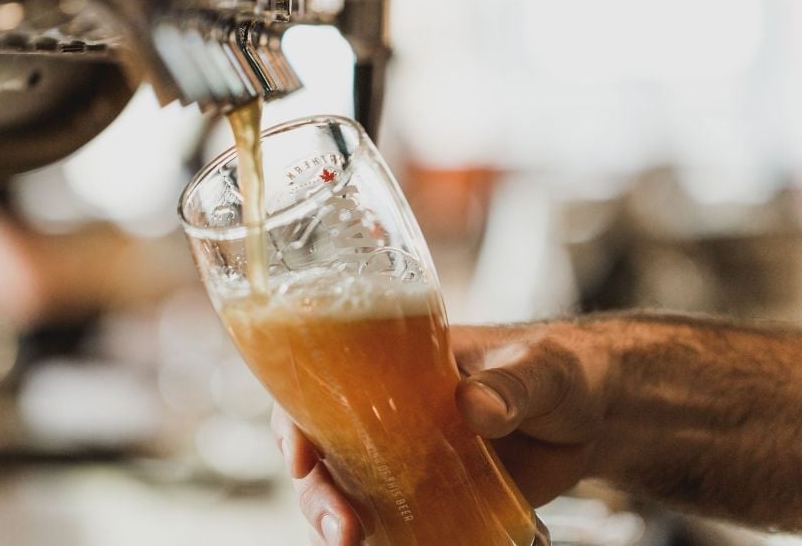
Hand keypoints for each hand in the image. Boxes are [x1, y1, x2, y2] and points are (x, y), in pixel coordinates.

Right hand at [271, 321, 613, 544]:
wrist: (596, 415)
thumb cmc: (560, 369)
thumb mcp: (540, 368)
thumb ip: (510, 385)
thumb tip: (473, 405)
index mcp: (398, 365)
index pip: (325, 383)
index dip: (296, 416)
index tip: (300, 453)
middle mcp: (390, 412)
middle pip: (325, 450)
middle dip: (318, 490)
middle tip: (342, 524)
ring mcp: (409, 458)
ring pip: (349, 490)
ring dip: (338, 520)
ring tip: (351, 543)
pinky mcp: (435, 497)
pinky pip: (394, 521)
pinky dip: (383, 540)